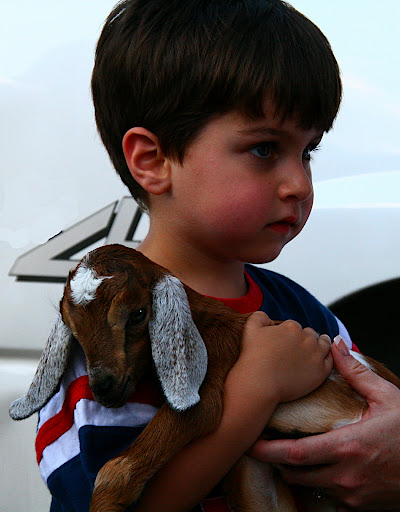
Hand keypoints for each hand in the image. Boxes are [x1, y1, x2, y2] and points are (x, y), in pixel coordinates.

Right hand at [237, 312, 332, 404]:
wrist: (259, 383)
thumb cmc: (253, 357)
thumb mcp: (250, 328)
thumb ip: (260, 316)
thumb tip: (270, 320)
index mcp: (292, 327)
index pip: (295, 327)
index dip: (289, 334)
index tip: (285, 343)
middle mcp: (307, 338)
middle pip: (310, 334)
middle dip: (305, 339)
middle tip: (298, 349)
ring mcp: (316, 355)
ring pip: (324, 344)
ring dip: (320, 345)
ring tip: (314, 350)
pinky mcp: (321, 371)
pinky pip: (330, 361)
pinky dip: (326, 359)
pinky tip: (321, 361)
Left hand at [248, 338, 399, 509]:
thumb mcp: (387, 397)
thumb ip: (356, 372)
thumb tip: (336, 344)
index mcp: (348, 446)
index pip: (296, 453)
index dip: (269, 451)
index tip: (251, 443)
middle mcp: (346, 476)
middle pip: (295, 473)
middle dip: (277, 461)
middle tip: (265, 446)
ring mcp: (353, 496)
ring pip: (310, 486)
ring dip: (297, 472)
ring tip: (291, 454)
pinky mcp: (360, 507)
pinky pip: (329, 498)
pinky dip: (319, 484)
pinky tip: (321, 469)